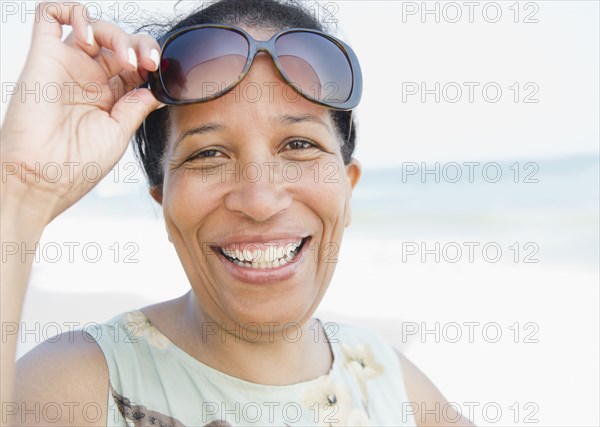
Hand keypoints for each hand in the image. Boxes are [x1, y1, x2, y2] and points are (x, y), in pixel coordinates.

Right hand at [1, 1, 161, 223]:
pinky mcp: (43, 56)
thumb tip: (154, 88)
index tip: (161, 72)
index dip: (150, 61)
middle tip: (148, 63)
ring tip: (123, 59)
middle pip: (119, 42)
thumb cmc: (76, 165)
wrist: (41, 178)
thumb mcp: (118, 134)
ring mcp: (67, 66)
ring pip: (94, 26)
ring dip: (116, 34)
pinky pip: (49, 15)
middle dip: (141, 45)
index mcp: (109, 97)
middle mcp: (88, 79)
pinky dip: (73, 12)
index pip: (134, 65)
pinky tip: (89, 38)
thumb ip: (136, 107)